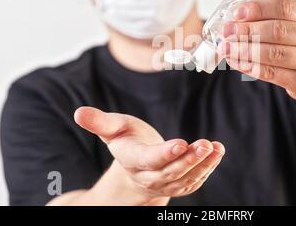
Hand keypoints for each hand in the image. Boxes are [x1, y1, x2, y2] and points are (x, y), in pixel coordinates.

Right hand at [74, 107, 224, 203]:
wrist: (135, 163)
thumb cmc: (125, 139)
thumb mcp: (112, 128)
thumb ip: (99, 122)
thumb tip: (78, 112)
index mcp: (132, 160)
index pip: (149, 160)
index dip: (164, 154)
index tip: (181, 144)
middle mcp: (148, 176)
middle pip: (170, 172)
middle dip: (189, 160)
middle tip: (206, 144)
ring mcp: (165, 183)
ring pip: (185, 179)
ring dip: (203, 165)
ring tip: (216, 148)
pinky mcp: (178, 184)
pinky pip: (193, 180)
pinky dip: (207, 168)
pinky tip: (217, 153)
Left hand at [220, 0, 295, 105]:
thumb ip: (278, 20)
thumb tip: (238, 18)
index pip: (285, 7)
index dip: (258, 8)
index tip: (237, 12)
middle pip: (277, 30)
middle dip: (247, 30)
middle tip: (227, 30)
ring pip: (272, 53)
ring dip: (244, 49)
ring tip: (226, 47)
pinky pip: (271, 73)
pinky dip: (249, 66)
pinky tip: (235, 61)